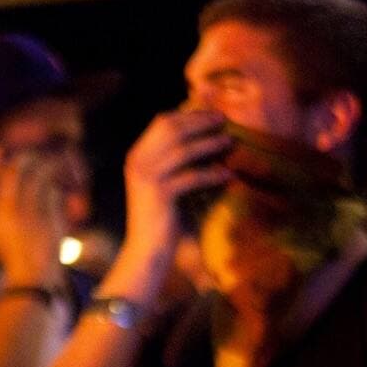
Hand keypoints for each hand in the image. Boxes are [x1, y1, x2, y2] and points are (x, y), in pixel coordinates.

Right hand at [0, 137, 69, 289]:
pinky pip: (53, 191)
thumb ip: (4, 212)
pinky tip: (64, 193)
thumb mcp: (1, 235)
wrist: (32, 278)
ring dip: (47, 167)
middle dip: (27, 158)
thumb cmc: (20, 259)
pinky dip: (58, 190)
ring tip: (56, 164)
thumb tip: (15, 187)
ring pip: (37, 175)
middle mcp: (6, 209)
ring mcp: (26, 211)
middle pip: (14, 171)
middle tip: (37, 155)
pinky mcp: (45, 216)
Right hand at [122, 110, 230, 255]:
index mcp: (137, 156)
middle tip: (224, 120)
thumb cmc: (161, 218)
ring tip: (230, 142)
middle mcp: (138, 162)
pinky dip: (212, 174)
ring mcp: (146, 177)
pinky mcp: (159, 194)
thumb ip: (175, 161)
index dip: (189, 115)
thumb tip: (204, 137)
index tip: (212, 115)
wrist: (146, 251)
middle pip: (171, 129)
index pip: (162, 122)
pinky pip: (192, 177)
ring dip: (209, 143)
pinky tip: (229, 175)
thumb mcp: (164, 183)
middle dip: (200, 122)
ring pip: (183, 150)